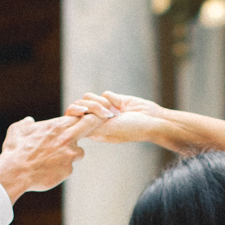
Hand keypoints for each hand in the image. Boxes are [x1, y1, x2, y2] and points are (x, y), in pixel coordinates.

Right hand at [0, 114, 84, 201]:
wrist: (15, 172)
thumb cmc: (15, 149)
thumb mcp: (17, 130)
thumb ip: (26, 123)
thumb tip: (29, 121)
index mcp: (57, 125)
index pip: (81, 114)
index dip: (83, 117)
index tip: (80, 121)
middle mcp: (67, 138)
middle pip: (92, 124)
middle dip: (93, 126)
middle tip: (87, 131)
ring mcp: (70, 154)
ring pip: (79, 152)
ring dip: (71, 154)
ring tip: (53, 159)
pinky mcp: (68, 170)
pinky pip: (69, 167)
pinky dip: (61, 168)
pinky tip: (48, 170)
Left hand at [65, 92, 194, 151]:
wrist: (152, 120)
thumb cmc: (132, 129)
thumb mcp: (110, 129)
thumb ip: (90, 125)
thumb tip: (72, 123)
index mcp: (92, 131)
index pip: (73, 120)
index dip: (75, 114)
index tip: (85, 113)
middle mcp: (95, 120)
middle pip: (78, 105)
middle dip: (91, 106)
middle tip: (106, 113)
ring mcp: (103, 109)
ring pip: (89, 97)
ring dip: (101, 102)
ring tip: (115, 111)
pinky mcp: (112, 100)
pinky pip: (104, 93)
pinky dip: (113, 98)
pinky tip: (122, 106)